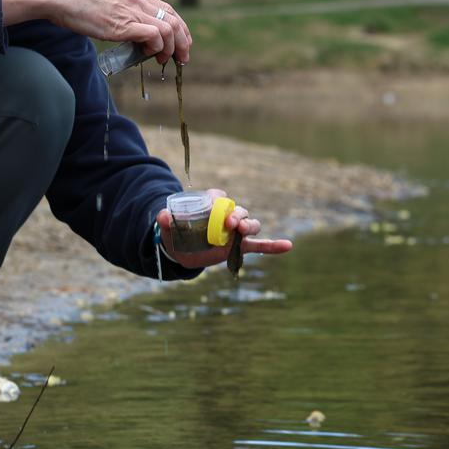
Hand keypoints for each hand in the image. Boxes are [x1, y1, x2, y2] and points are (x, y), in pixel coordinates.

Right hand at [2, 0, 191, 64]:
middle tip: (181, 59)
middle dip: (183, 42)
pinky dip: (156, 46)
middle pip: (174, 20)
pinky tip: (147, 53)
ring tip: (162, 59)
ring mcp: (131, 11)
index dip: (180, 28)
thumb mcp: (104, 1)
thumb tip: (127, 32)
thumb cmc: (73, 0)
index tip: (181, 43)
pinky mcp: (122, 24)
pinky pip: (153, 35)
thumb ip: (120, 13)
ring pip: (168, 28)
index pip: (168, 9)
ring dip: (171, 48)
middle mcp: (136, 0)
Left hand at [156, 188, 292, 269]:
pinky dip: (274, 246)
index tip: (214, 201)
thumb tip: (161, 215)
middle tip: (229, 223)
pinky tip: (287, 246)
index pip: (219, 197)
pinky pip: (261, 246)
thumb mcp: (168, 229)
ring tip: (242, 231)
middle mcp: (227, 216)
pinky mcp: (241, 246)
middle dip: (237, 214)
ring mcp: (236, 232)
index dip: (218, 198)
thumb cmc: (178, 235)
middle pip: (238, 210)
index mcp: (212, 206)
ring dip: (249, 225)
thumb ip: (165, 221)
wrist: (183, 251)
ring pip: (250, 224)